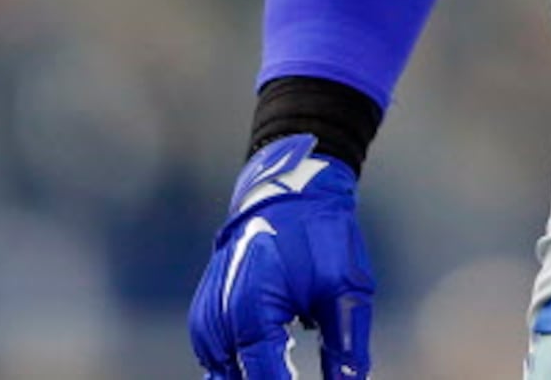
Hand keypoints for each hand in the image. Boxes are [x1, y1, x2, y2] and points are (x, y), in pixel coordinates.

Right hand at [188, 134, 375, 379]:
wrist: (284, 190)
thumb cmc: (318, 236)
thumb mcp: (347, 288)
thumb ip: (346, 346)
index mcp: (253, 316)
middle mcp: (219, 323)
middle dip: (271, 379)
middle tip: (297, 372)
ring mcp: (206, 321)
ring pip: (224, 376)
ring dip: (255, 375)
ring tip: (287, 367)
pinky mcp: (204, 316)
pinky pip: (216, 361)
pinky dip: (240, 369)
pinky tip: (269, 366)